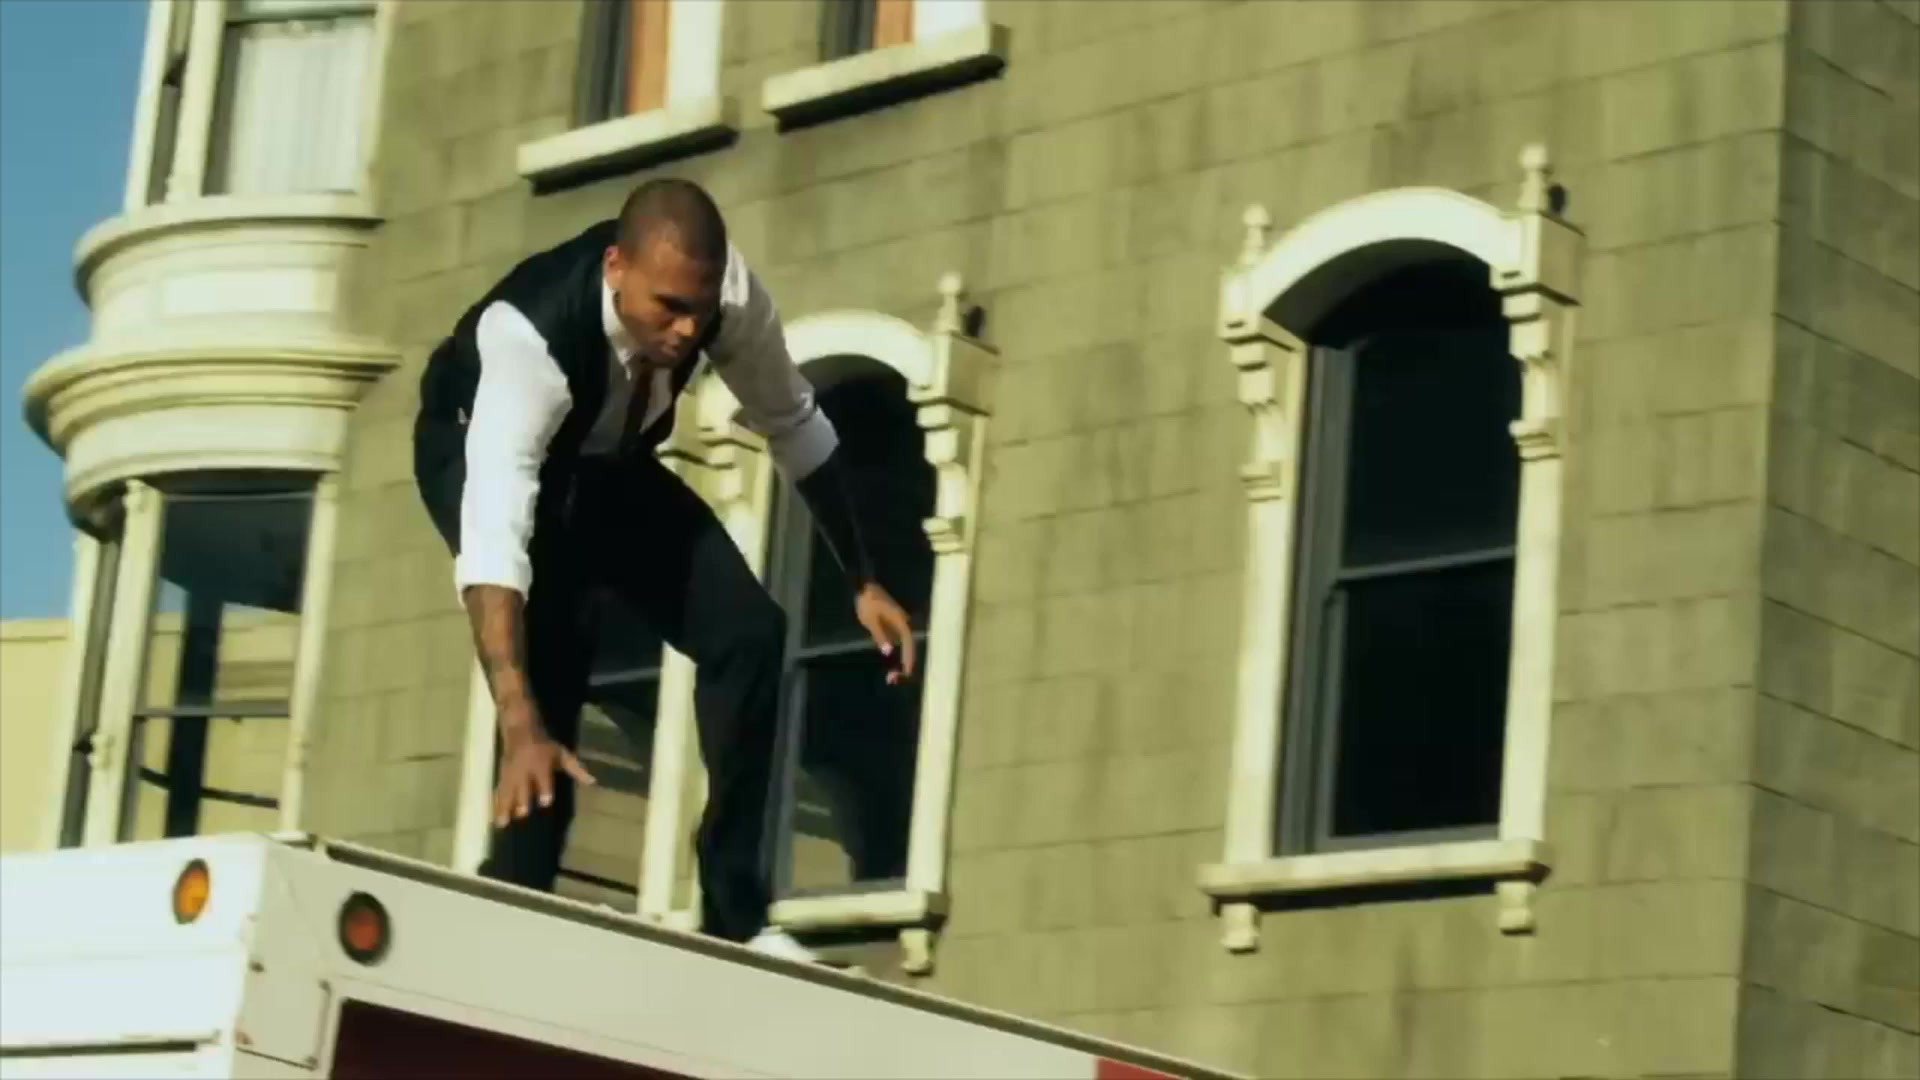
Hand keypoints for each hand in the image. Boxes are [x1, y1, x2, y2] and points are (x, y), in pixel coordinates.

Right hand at [493, 702, 595, 826]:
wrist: (521, 731)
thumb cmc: (545, 746)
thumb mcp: (562, 754)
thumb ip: (576, 769)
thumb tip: (593, 781)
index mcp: (541, 764)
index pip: (543, 777)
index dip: (544, 789)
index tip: (545, 802)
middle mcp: (525, 770)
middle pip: (523, 786)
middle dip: (522, 799)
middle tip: (522, 814)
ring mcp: (511, 774)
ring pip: (507, 791)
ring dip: (505, 807)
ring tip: (502, 824)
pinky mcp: (502, 777)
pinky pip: (498, 792)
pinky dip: (495, 805)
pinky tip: (493, 819)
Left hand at [854, 582, 915, 684]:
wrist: (864, 586)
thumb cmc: (867, 602)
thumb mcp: (871, 620)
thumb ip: (880, 636)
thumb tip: (888, 652)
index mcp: (901, 623)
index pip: (909, 644)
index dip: (909, 660)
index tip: (906, 674)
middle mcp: (904, 625)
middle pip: (908, 648)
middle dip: (903, 665)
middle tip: (891, 680)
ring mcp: (899, 625)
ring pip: (903, 647)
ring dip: (898, 661)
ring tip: (891, 677)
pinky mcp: (893, 625)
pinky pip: (896, 642)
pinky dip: (894, 654)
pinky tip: (889, 665)